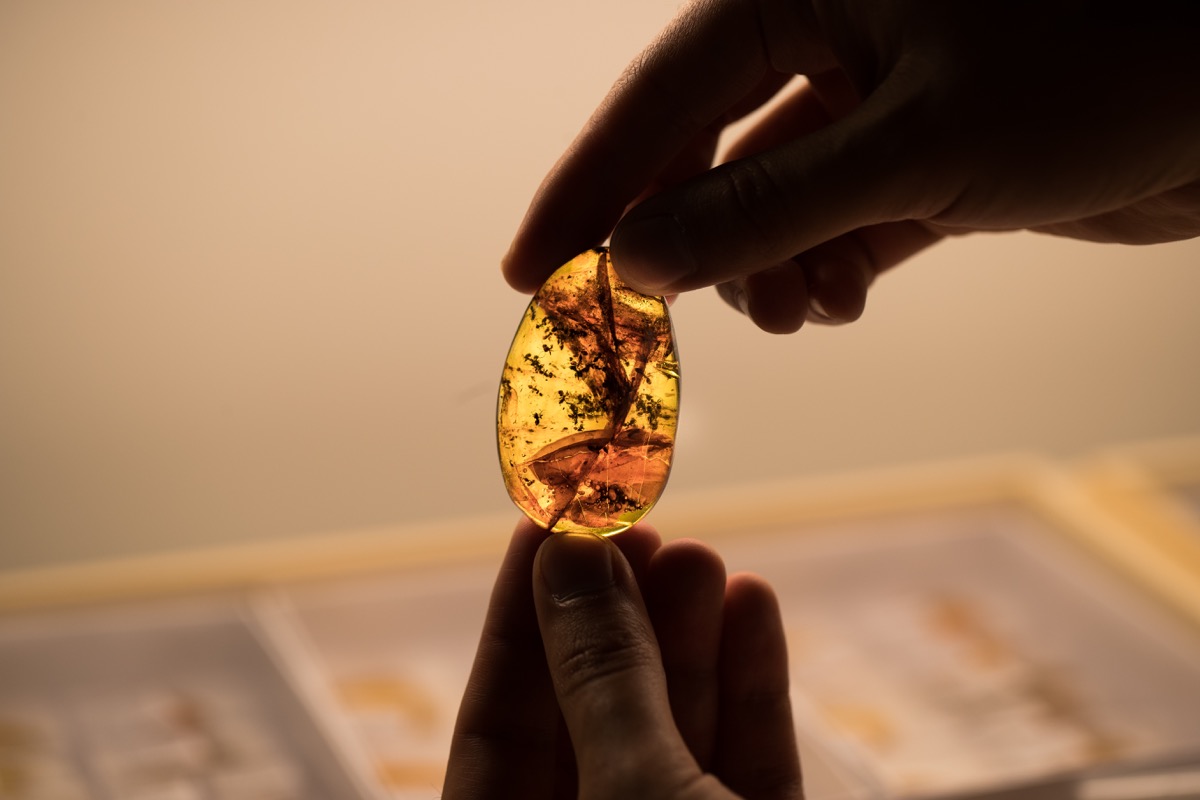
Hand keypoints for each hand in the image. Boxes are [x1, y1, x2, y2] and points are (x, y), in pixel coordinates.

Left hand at [443, 519, 800, 798]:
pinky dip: (751, 687)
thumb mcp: (634, 788)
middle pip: (591, 717)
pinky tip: (751, 604)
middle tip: (634, 526)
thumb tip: (570, 557)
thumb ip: (604, 676)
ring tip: (696, 554)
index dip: (519, 616)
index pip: (496, 726)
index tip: (545, 523)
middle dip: (618, 616)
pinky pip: (748, 763)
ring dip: (689, 638)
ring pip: (674, 735)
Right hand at [503, 0, 1199, 332]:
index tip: (530, 269)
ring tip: (787, 315)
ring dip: (763, 269)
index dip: (588, 190)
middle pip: (704, 152)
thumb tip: (635, 262)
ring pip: (770, 199)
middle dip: (679, 246)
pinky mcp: (924, 154)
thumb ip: (765, 206)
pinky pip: (835, 220)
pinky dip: (824, 269)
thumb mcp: (914, 147)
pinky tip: (834, 301)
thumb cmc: (1104, 72)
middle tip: (635, 328)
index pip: (659, 97)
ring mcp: (876, 97)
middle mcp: (829, 33)